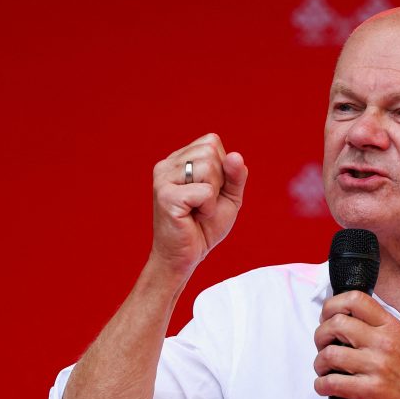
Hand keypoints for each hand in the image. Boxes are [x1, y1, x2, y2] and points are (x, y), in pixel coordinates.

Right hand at [150, 133, 247, 276]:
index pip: (211, 141)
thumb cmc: (204, 226)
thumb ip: (236, 175)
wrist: (184, 257)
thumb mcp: (228, 197)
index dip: (222, 167)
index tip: (209, 191)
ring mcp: (163, 178)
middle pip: (210, 152)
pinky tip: (194, 217)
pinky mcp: (166, 195)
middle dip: (218, 181)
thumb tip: (235, 156)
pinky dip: (208, 208)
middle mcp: (167, 164)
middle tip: (204, 203)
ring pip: (208, 168)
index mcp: (178, 159)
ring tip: (199, 209)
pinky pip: (205, 191)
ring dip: (213, 195)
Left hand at [312, 290, 399, 398]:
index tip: (327, 317)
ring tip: (325, 369)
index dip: (332, 305)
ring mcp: (377, 367)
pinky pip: (331, 383)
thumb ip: (376, 327)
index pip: (355, 299)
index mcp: (390, 327)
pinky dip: (321, 385)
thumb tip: (344, 318)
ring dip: (319, 363)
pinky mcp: (369, 391)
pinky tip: (326, 386)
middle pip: (336, 324)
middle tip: (323, 345)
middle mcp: (384, 343)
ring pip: (329, 354)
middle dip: (320, 335)